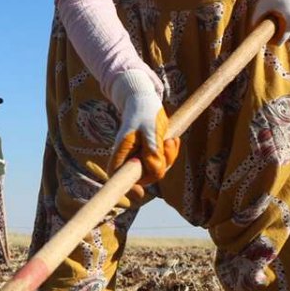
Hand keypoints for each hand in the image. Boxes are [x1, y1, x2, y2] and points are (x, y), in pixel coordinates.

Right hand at [108, 70, 179, 186]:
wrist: (144, 98)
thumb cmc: (145, 111)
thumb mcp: (151, 129)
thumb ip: (153, 150)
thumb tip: (155, 171)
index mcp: (123, 150)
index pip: (118, 175)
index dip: (126, 187)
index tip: (139, 192)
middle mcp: (129, 155)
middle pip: (143, 175)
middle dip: (159, 165)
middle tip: (167, 144)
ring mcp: (139, 154)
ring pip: (155, 169)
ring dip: (167, 157)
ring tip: (170, 138)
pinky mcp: (148, 152)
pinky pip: (161, 161)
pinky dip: (169, 152)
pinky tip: (172, 139)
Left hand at [253, 0, 289, 43]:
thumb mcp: (263, 5)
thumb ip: (256, 20)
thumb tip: (252, 32)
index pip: (279, 41)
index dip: (269, 39)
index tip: (264, 33)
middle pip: (286, 36)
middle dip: (278, 30)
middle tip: (272, 17)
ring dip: (285, 26)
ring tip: (279, 12)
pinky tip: (286, 10)